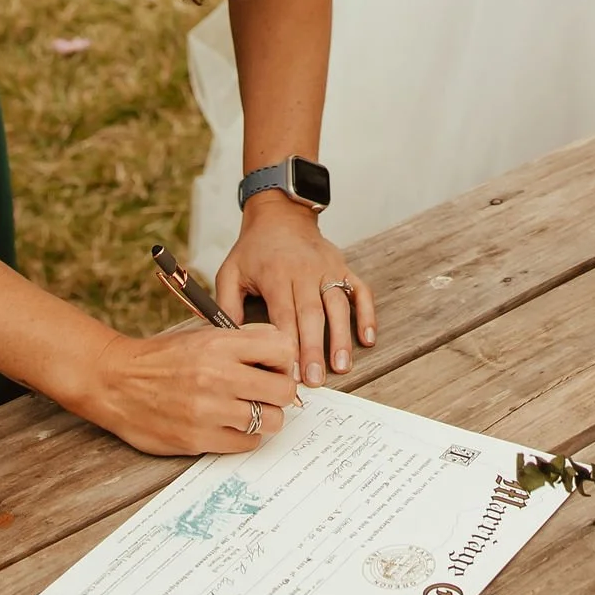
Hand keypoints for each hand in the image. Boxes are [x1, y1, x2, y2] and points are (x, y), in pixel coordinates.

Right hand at [80, 318, 300, 454]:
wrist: (116, 381)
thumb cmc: (162, 358)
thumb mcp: (202, 336)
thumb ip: (242, 342)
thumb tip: (283, 356)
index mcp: (220, 344)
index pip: (282, 349)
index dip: (284, 360)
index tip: (275, 367)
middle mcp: (217, 376)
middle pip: (283, 390)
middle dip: (281, 393)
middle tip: (268, 393)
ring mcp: (208, 410)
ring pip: (270, 421)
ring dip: (266, 418)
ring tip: (249, 411)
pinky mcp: (198, 439)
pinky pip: (246, 444)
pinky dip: (245, 437)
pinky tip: (232, 426)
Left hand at [215, 195, 376, 387]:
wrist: (280, 214)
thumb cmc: (254, 249)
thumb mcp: (230, 272)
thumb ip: (227, 306)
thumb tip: (228, 342)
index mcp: (275, 274)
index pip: (284, 314)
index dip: (287, 345)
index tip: (289, 373)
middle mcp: (304, 271)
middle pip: (312, 314)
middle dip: (314, 349)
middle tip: (315, 380)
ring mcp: (327, 268)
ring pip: (338, 305)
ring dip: (341, 337)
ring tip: (341, 366)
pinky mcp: (343, 267)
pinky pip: (360, 291)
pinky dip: (367, 314)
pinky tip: (368, 339)